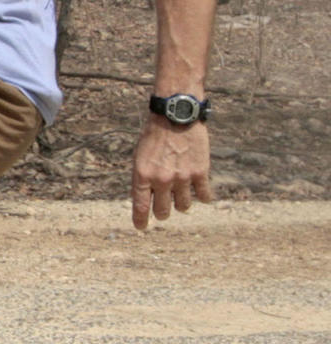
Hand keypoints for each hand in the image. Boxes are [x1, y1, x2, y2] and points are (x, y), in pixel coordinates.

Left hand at [130, 114, 211, 229]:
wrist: (175, 115)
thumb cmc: (154, 135)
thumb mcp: (140, 157)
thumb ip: (143, 178)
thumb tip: (147, 200)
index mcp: (142, 175)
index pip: (141, 207)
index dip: (141, 221)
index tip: (141, 227)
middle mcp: (162, 179)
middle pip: (163, 211)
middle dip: (162, 213)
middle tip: (163, 210)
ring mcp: (182, 177)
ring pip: (183, 206)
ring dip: (181, 204)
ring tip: (180, 195)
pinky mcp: (200, 172)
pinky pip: (204, 196)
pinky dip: (203, 197)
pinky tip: (201, 194)